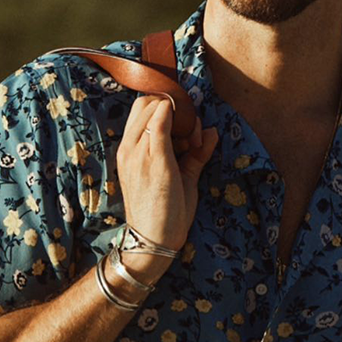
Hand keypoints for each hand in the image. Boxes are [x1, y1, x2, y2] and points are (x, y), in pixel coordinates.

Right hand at [115, 94, 217, 279]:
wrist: (152, 241)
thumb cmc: (164, 213)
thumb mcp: (181, 178)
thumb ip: (196, 154)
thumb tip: (212, 131)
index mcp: (129, 150)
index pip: (144, 107)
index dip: (171, 111)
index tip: (189, 135)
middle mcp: (129, 147)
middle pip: (148, 101)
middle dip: (176, 108)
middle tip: (192, 136)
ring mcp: (139, 152)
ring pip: (157, 106)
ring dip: (183, 117)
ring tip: (195, 144)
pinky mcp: (155, 160)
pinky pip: (164, 121)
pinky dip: (186, 124)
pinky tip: (197, 142)